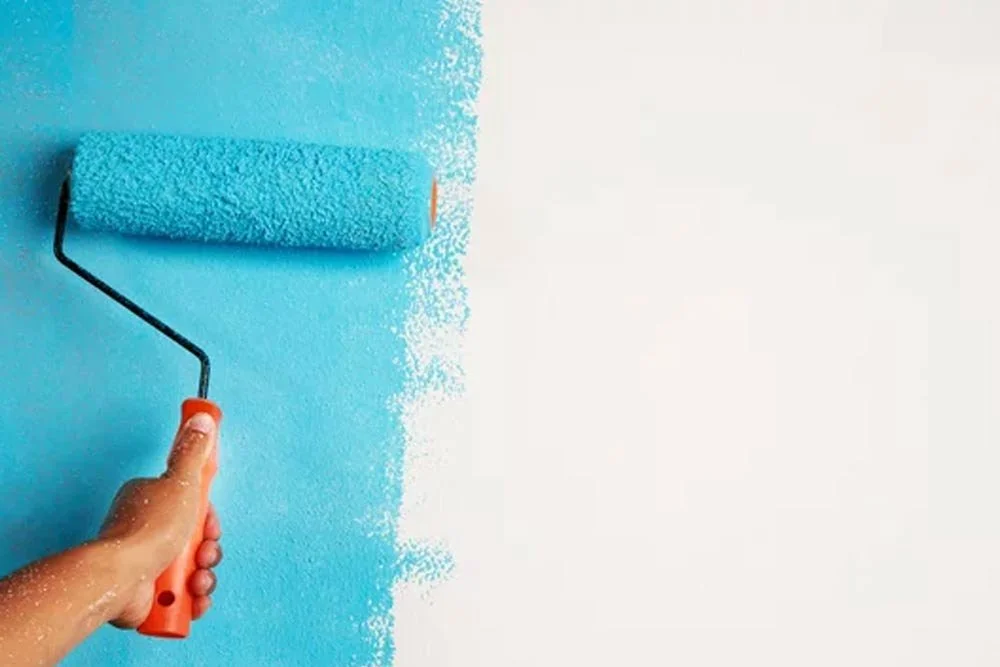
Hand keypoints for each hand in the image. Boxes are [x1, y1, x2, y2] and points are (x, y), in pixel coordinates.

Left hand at [98, 413, 222, 627]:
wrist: (121, 578)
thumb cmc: (147, 530)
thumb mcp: (181, 483)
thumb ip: (193, 453)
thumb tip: (201, 419)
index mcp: (152, 501)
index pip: (192, 507)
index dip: (208, 519)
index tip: (211, 525)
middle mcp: (147, 531)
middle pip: (194, 540)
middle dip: (208, 551)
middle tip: (204, 555)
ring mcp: (146, 563)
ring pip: (191, 569)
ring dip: (203, 577)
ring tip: (196, 581)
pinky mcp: (146, 593)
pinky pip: (179, 597)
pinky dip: (191, 600)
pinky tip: (192, 598)